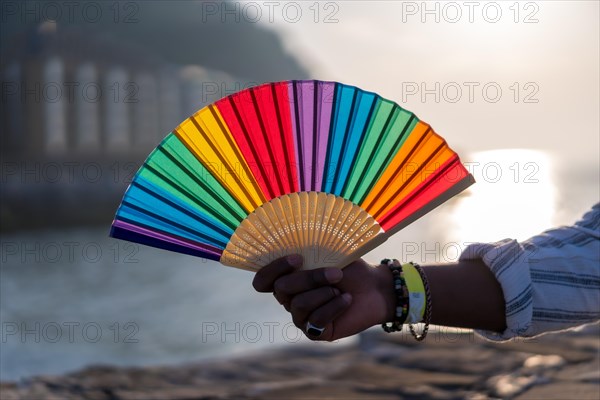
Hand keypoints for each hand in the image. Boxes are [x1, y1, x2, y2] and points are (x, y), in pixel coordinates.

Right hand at [252, 255, 395, 340]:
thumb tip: (294, 247)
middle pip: (282, 289)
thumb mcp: (329, 254)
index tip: (297, 258)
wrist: (375, 288)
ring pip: (298, 304)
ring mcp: (301, 317)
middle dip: (310, 278)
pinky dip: (334, 307)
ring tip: (340, 290)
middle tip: (336, 273)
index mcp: (288, 278)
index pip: (262, 281)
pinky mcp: (316, 332)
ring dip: (324, 293)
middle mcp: (289, 299)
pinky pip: (316, 321)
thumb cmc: (350, 269)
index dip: (273, 269)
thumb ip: (308, 252)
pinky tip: (346, 300)